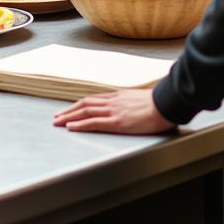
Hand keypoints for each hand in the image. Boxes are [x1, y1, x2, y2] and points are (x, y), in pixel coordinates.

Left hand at [54, 89, 175, 134]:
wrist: (166, 103)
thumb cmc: (158, 103)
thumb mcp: (139, 99)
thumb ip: (129, 102)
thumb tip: (128, 107)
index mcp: (118, 96)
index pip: (93, 100)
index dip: (79, 105)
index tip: (70, 109)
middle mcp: (112, 101)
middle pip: (85, 104)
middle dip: (69, 111)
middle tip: (57, 117)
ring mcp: (114, 111)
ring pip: (85, 112)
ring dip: (69, 117)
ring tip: (58, 122)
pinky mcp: (117, 121)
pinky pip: (94, 122)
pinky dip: (80, 124)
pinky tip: (71, 127)